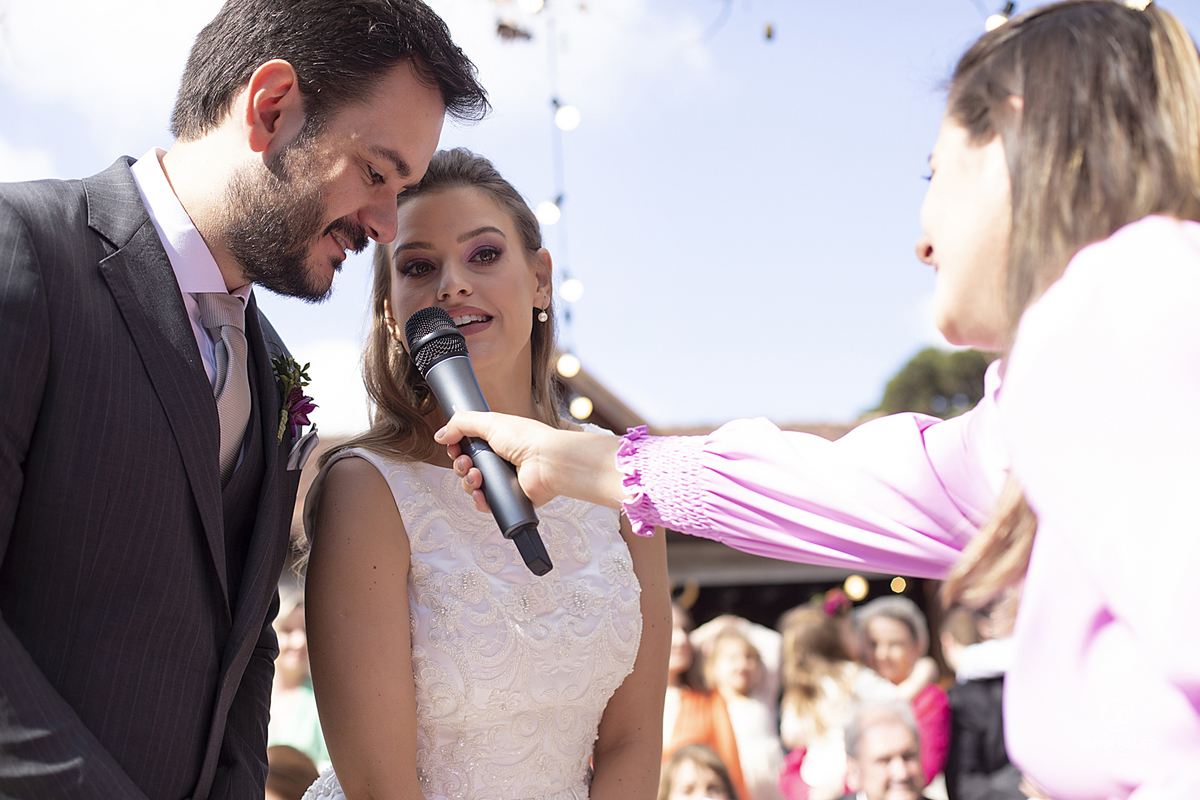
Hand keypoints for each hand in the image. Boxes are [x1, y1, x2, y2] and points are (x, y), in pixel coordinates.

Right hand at [435, 411, 565, 509]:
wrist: (547, 462)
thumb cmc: (528, 439)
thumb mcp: (490, 422)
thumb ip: (462, 423)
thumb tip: (441, 434)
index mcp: (496, 440)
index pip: (467, 446)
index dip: (457, 448)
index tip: (454, 446)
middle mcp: (499, 460)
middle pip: (466, 467)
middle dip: (460, 465)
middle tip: (465, 462)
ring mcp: (503, 480)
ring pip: (472, 486)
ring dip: (468, 482)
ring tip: (477, 476)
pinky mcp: (507, 498)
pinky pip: (485, 503)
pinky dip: (479, 500)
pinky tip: (481, 493)